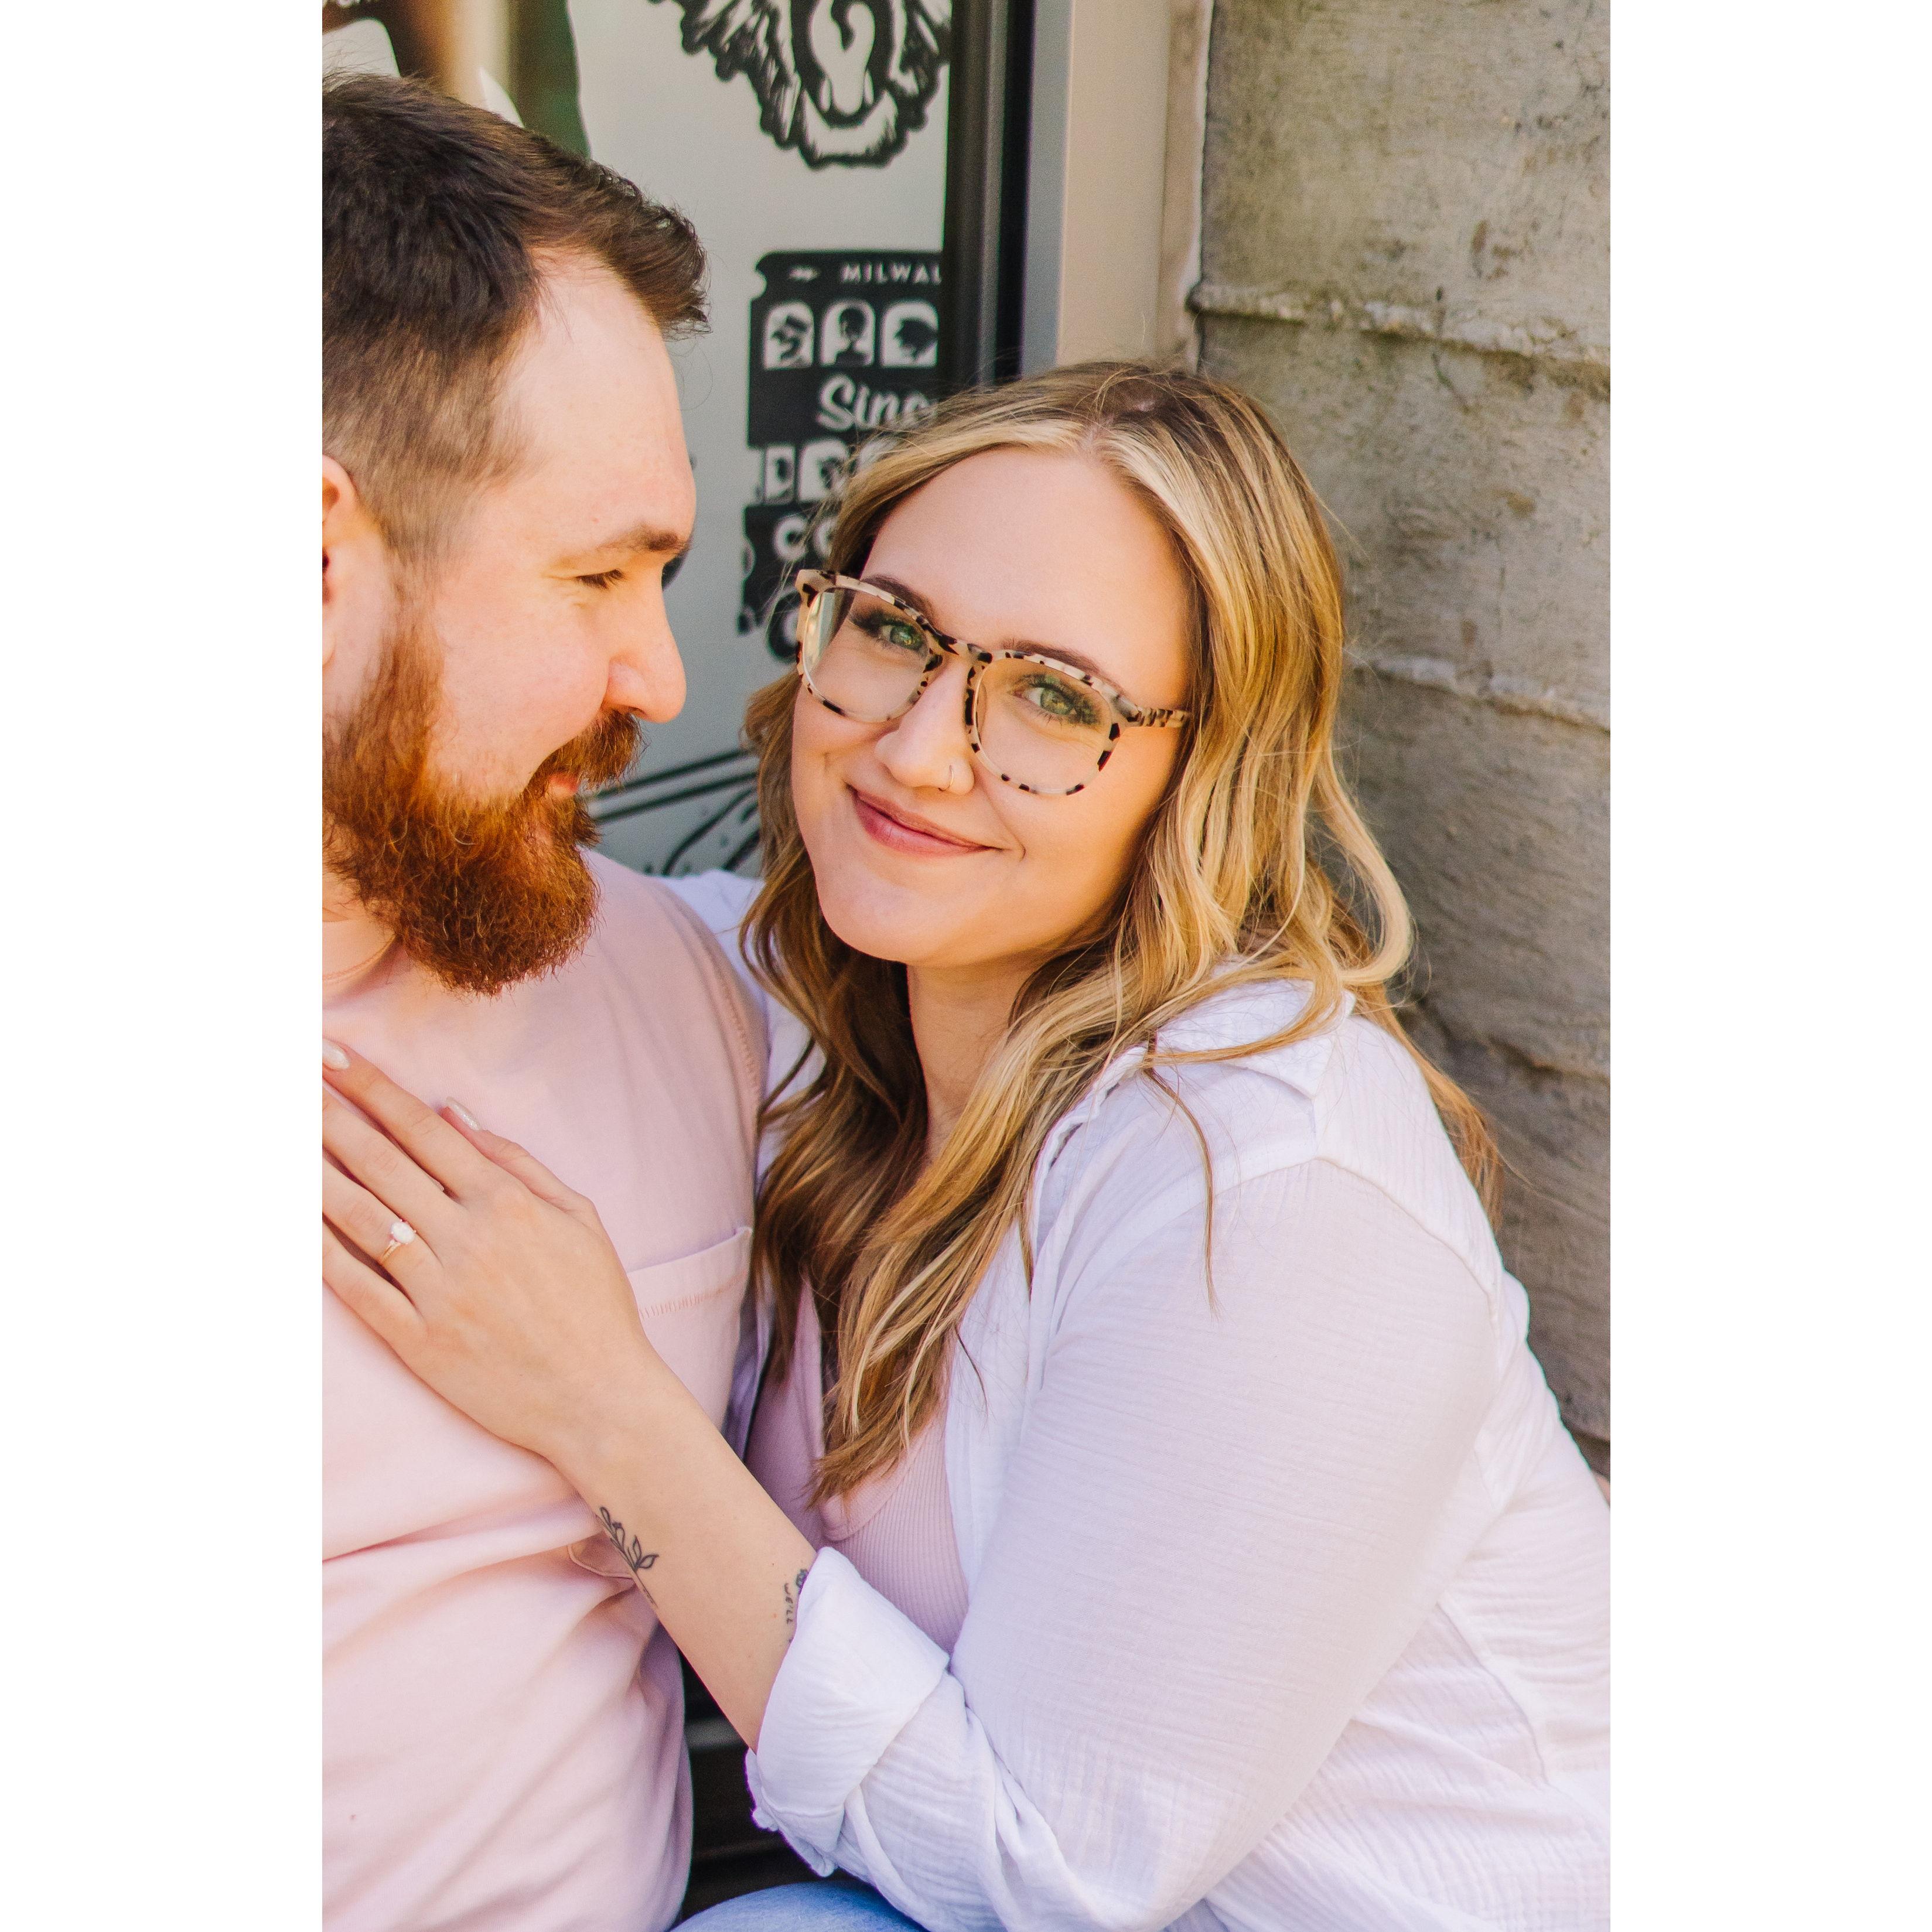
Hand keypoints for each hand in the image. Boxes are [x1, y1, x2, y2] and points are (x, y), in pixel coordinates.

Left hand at [321, 1039, 661, 1470]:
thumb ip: (516, 1162)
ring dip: (313, 1174)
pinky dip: (320, 1254)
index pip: (423, 1130)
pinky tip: (293, 1222)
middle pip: (381, 1163)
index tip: (331, 1055)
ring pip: (361, 1219)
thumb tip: (455, 1113)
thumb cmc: (596, 1305)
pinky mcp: (419, 1341)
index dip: (372, 1088)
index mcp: (508, 1202)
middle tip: (286, 1080)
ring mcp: (440, 1291)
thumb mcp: (579, 1217)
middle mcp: (469, 1238)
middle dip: (328, 1116)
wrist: (600, 1398)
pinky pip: (358, 1289)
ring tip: (276, 1138)